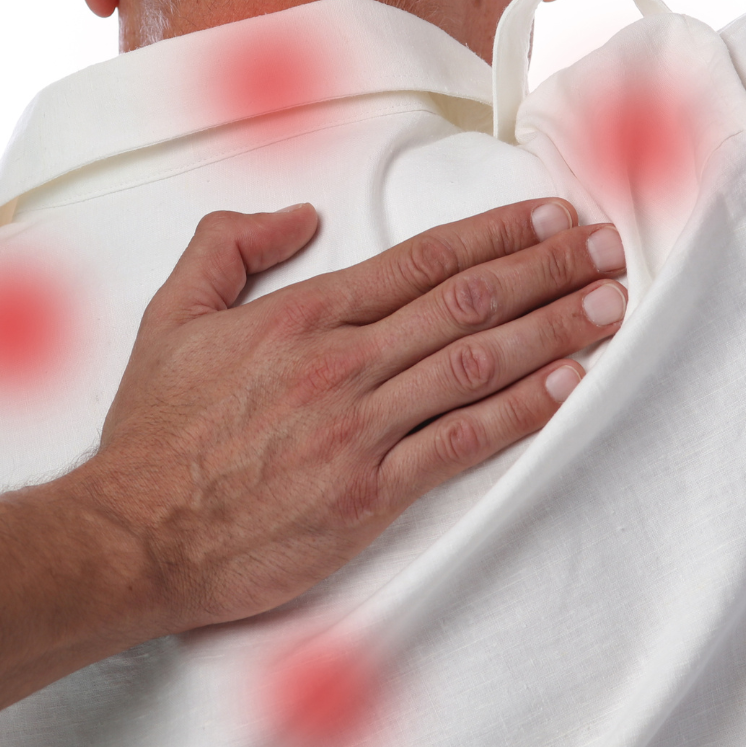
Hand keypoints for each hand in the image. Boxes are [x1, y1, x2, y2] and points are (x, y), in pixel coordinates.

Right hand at [70, 198, 627, 631]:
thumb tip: (298, 213)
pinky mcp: (370, 494)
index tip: (553, 217)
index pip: (424, 260)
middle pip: (470, 302)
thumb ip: (228, 244)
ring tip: (610, 305)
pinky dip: (522, 410)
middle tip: (609, 249)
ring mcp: (361, 429)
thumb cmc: (154, 432)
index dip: (498, 234)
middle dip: (549, 269)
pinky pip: (463, 443)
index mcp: (303, 314)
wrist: (135, 533)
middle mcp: (342, 362)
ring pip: (479, 364)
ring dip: (555, 330)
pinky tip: (568, 386)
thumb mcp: (170, 313)